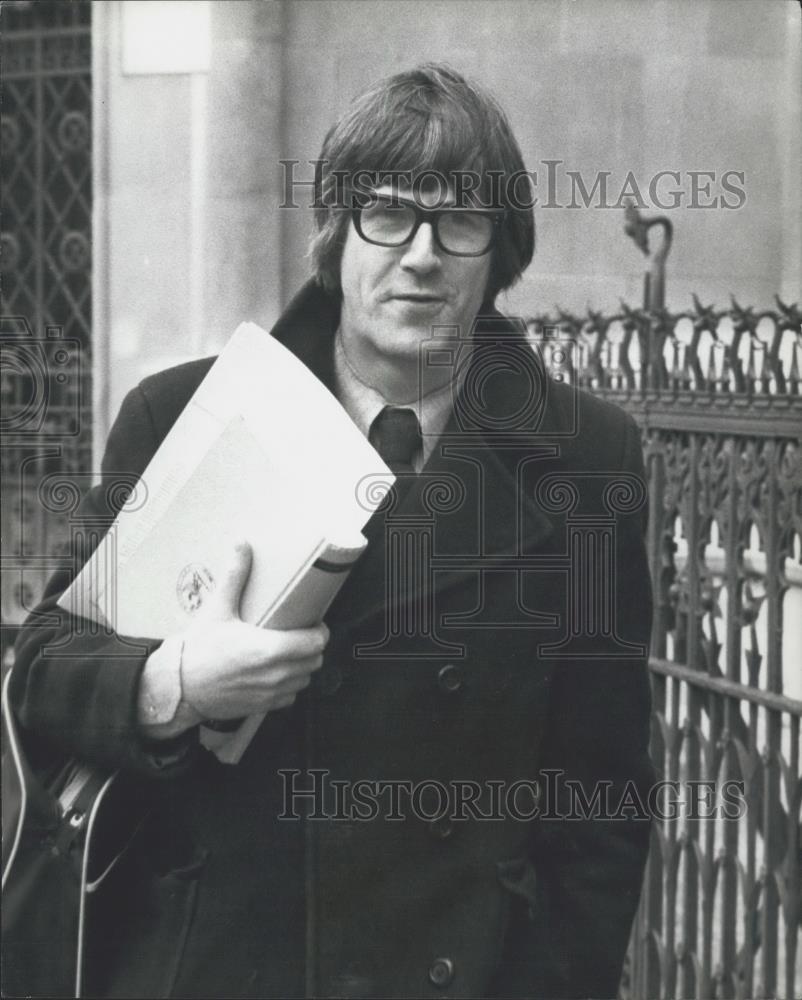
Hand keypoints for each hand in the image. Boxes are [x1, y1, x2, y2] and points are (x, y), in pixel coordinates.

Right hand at [139, 541, 327, 735]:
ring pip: (304, 680)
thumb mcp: (217, 609)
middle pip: (315, 660)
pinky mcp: (262, 706)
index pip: (317, 642)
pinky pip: (289, 697)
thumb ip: (235, 576)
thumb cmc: (196, 650)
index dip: (319, 631)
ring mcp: (270, 693)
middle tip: (299, 634)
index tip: (312, 623)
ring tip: (288, 652)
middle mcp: (275, 674)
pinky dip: (288, 685)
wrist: (177, 688)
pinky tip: (275, 673)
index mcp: (270, 649)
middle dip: (312, 646)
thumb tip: (242, 545)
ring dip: (302, 666)